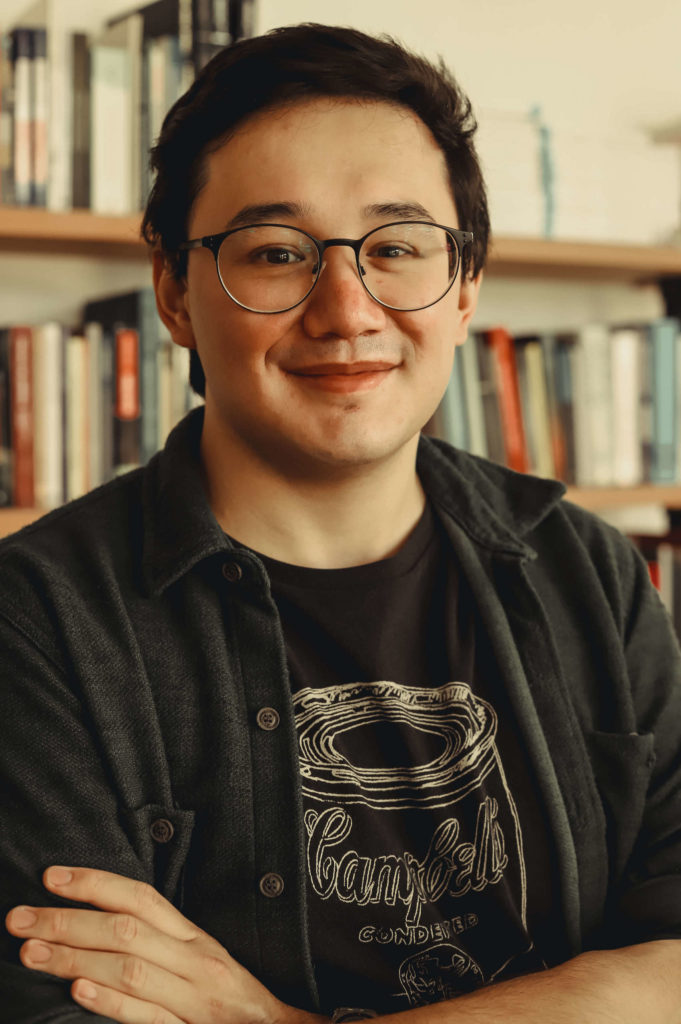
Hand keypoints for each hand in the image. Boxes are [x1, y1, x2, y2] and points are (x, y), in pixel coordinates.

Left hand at [5, 866, 298, 1023]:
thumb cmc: (231, 998)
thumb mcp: (199, 959)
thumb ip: (158, 941)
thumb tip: (101, 920)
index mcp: (193, 938)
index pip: (140, 898)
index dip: (95, 882)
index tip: (51, 876)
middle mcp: (194, 961)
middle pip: (126, 930)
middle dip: (68, 920)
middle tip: (19, 918)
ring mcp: (193, 1000)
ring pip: (130, 968)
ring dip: (75, 957)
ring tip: (31, 952)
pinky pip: (149, 1017)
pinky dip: (112, 1002)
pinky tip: (79, 989)